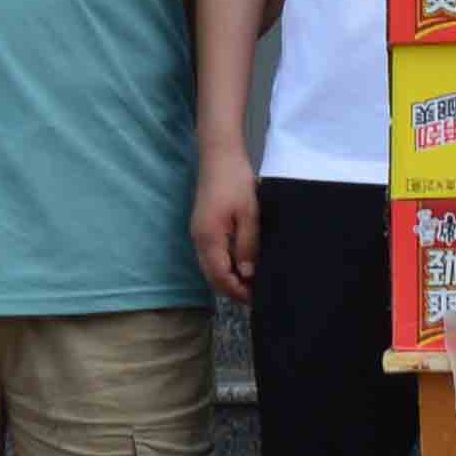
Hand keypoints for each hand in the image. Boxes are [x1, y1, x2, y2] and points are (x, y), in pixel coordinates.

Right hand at [194, 151, 261, 304]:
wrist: (220, 156)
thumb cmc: (236, 182)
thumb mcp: (249, 214)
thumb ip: (247, 245)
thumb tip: (248, 273)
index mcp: (209, 239)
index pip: (220, 277)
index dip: (237, 291)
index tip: (257, 299)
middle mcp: (199, 240)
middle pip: (212, 276)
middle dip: (232, 289)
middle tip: (257, 296)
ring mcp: (198, 233)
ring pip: (210, 267)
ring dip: (228, 278)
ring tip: (252, 283)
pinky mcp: (203, 227)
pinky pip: (211, 255)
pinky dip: (224, 266)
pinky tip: (242, 264)